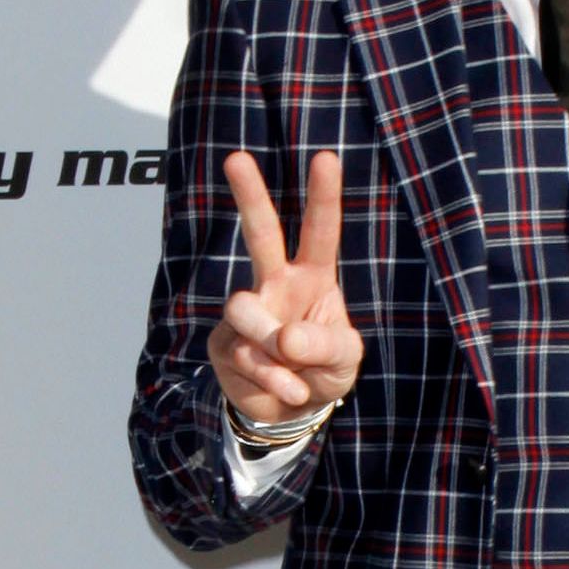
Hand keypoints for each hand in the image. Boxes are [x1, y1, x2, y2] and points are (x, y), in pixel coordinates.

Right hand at [206, 149, 363, 424]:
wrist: (292, 411)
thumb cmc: (325, 370)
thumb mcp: (344, 358)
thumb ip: (324, 344)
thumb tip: (286, 338)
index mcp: (313, 276)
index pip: (319, 231)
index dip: (323, 196)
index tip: (325, 158)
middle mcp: (276, 284)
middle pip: (260, 233)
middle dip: (249, 196)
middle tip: (236, 157)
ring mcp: (248, 311)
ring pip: (245, 308)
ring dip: (272, 346)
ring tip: (296, 374)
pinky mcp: (224, 343)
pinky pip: (244, 354)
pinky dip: (271, 378)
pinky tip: (288, 388)